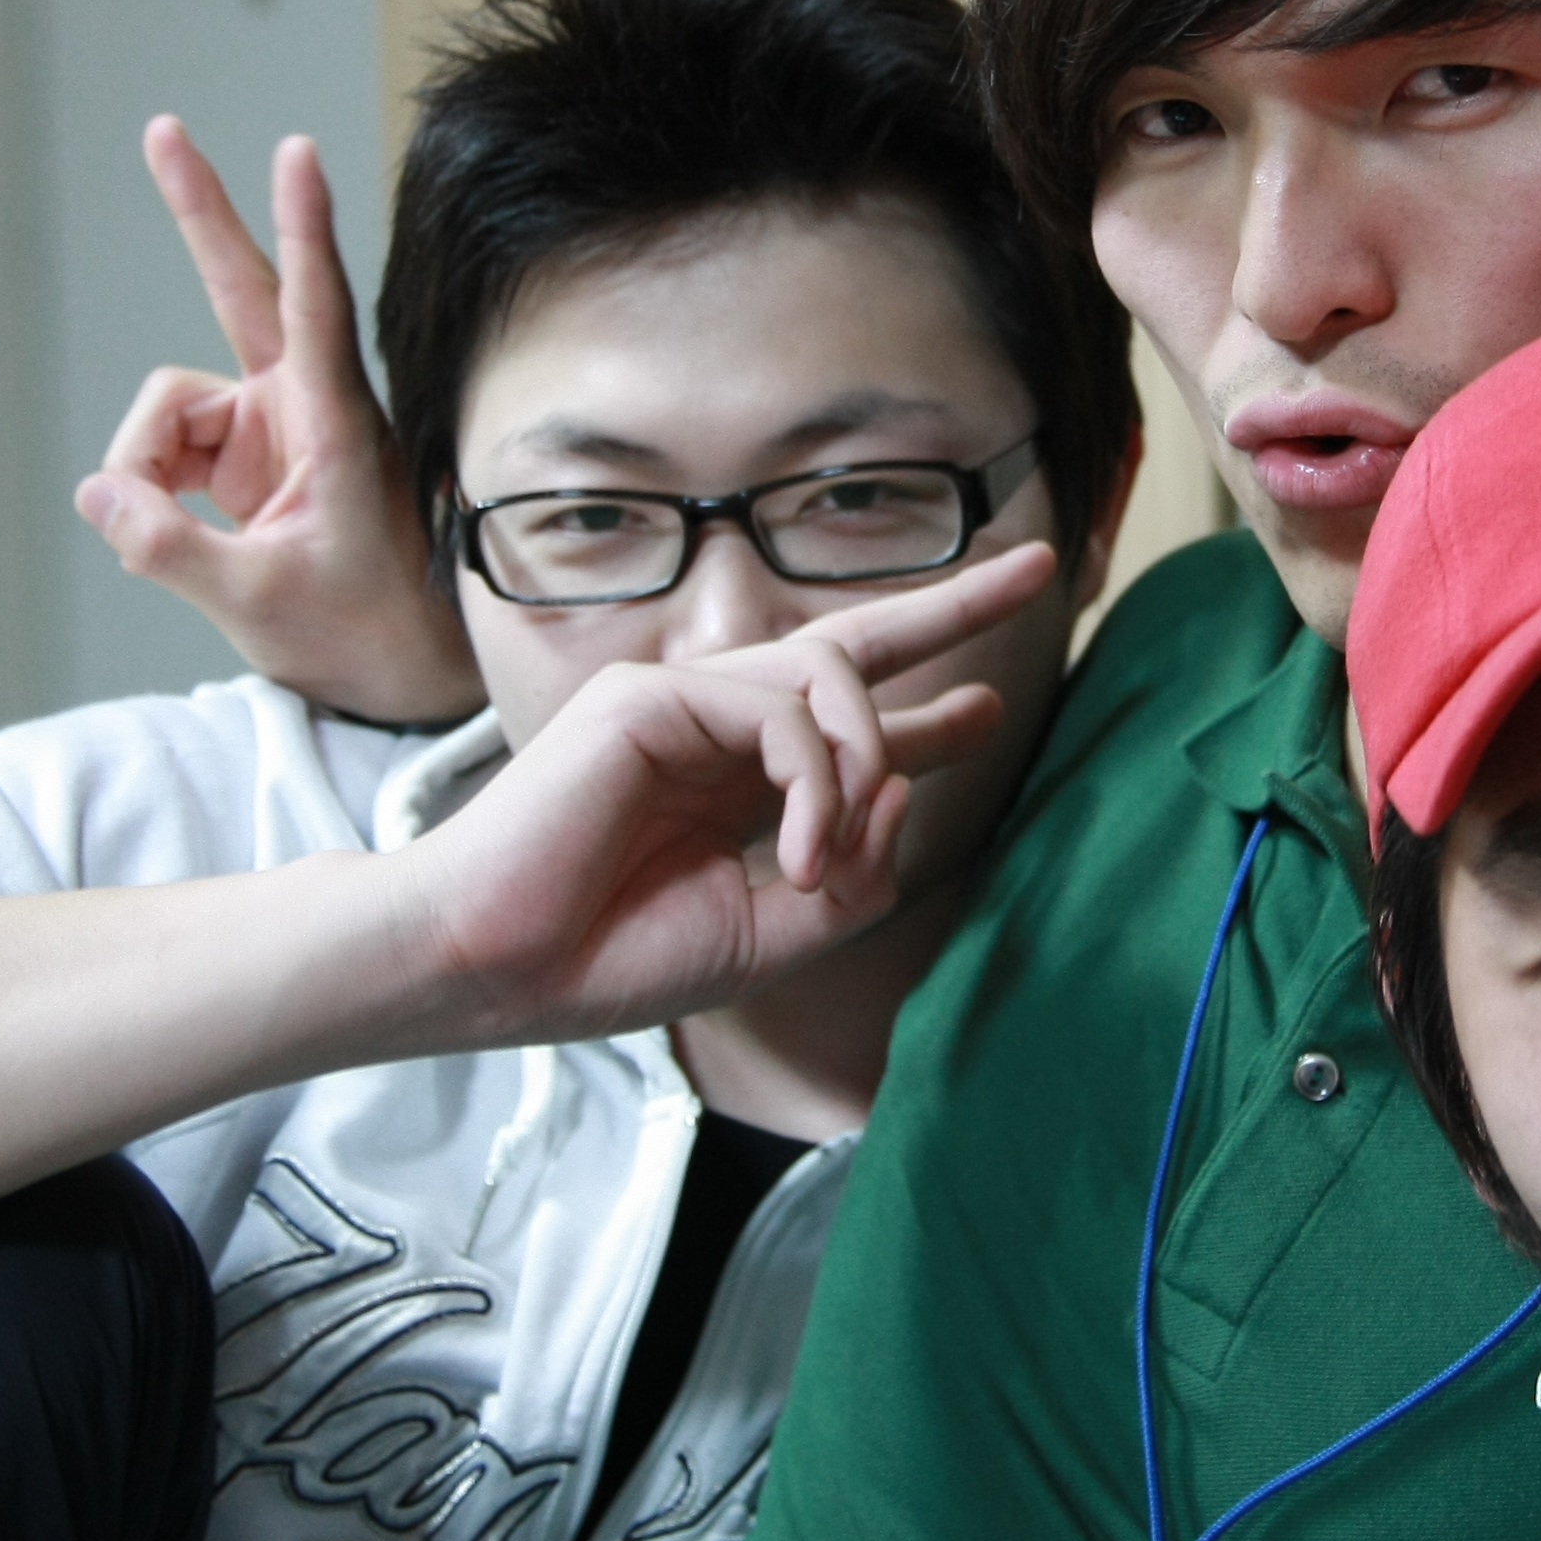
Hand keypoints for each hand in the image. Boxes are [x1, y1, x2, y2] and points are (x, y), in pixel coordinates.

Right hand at [73, 119, 486, 725]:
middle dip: (197, 210)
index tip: (296, 152)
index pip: (313, 304)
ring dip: (147, 470)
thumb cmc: (366, 631)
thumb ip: (170, 548)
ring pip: (166, 409)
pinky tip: (168, 535)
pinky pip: (163, 452)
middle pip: (238, 286)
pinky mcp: (243, 457)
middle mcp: (300, 405)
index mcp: (334, 422)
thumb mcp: (259, 600)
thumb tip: (100, 494)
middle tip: (161, 128)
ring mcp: (269, 427)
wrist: (405, 671)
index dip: (301, 226)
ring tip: (168, 540)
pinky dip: (149, 494)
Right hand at [396, 541, 1053, 1042]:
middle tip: (1040, 569)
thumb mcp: (770, 933)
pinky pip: (781, 715)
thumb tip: (904, 788)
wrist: (501, 971)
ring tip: (822, 860)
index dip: (926, 718)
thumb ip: (850, 871)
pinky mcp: (650, 697)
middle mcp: (716, 730)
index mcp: (739, 787)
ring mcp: (681, 702)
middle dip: (950, 610)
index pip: (849, 729)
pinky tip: (796, 853)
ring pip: (831, 680)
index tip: (993, 706)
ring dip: (861, 767)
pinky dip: (814, 785)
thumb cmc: (611, 958)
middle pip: (853, 647)